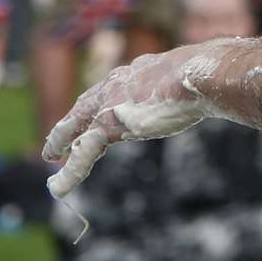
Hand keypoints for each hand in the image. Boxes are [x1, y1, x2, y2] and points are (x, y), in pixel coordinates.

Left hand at [41, 41, 223, 197]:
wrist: (199, 75)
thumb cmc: (204, 74)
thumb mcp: (189, 77)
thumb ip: (184, 85)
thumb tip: (210, 86)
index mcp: (135, 72)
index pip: (109, 88)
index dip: (97, 103)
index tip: (91, 112)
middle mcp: (115, 84)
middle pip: (85, 105)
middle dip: (71, 122)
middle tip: (58, 139)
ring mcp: (109, 104)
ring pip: (77, 128)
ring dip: (60, 144)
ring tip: (50, 158)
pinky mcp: (109, 125)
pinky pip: (83, 152)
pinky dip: (70, 172)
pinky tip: (59, 188)